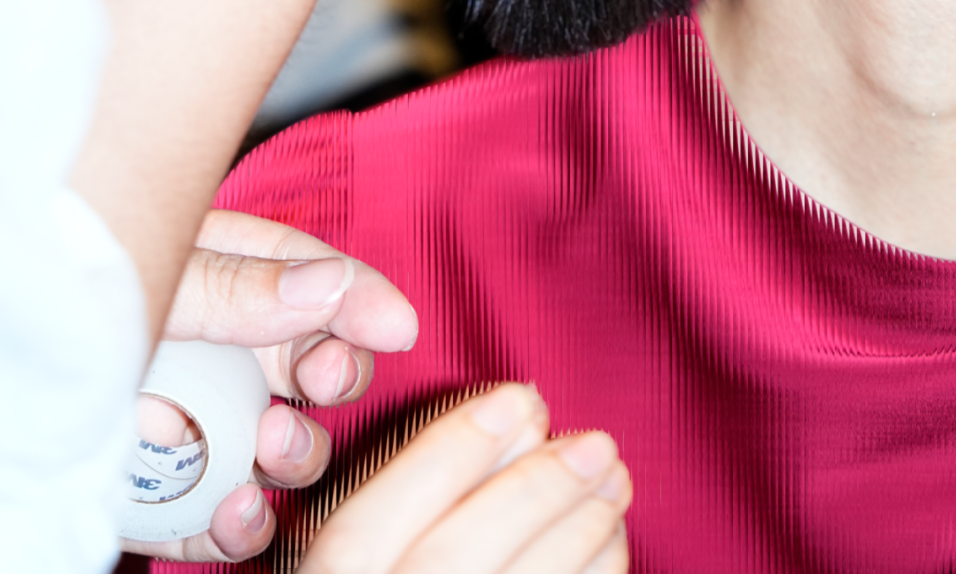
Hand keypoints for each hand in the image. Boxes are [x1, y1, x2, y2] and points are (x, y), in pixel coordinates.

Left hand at [119, 211, 417, 561]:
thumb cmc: (74, 285)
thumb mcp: (157, 280)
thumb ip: (243, 287)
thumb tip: (334, 288)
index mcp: (236, 274)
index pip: (322, 282)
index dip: (364, 304)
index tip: (398, 325)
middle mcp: (233, 345)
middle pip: (317, 367)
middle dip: (333, 382)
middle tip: (318, 387)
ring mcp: (207, 418)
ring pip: (283, 445)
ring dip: (294, 456)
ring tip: (271, 454)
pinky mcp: (176, 490)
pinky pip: (226, 515)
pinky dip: (239, 526)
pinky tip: (233, 520)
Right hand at [302, 382, 630, 573]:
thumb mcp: (342, 566)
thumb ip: (395, 512)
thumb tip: (506, 423)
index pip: (366, 526)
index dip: (445, 453)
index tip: (518, 399)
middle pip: (452, 561)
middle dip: (533, 491)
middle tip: (595, 443)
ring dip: (577, 537)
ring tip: (613, 484)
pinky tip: (608, 545)